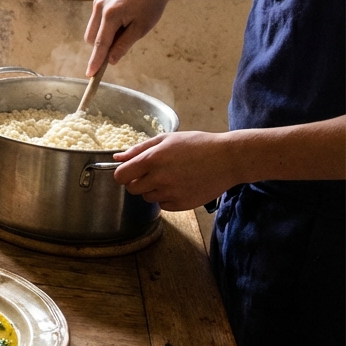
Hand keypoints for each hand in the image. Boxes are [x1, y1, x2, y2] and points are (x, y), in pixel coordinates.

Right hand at [83, 0, 175, 76]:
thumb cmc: (151, 6)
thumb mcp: (141, 29)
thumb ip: (124, 45)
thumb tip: (111, 61)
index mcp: (112, 14)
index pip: (101, 43)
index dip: (96, 60)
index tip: (90, 74)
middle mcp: (100, 7)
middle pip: (92, 39)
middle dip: (103, 47)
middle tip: (124, 41)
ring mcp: (97, 2)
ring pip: (92, 32)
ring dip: (104, 37)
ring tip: (125, 28)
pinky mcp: (98, 1)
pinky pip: (95, 23)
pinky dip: (105, 28)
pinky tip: (121, 21)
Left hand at [112, 131, 239, 210]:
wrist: (228, 159)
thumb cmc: (197, 144)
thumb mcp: (167, 139)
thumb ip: (139, 149)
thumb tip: (117, 158)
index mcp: (152, 159)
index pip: (120, 176)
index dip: (123, 174)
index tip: (130, 171)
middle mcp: (159, 178)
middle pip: (132, 189)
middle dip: (137, 182)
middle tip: (152, 173)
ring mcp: (171, 193)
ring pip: (147, 197)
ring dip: (153, 190)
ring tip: (171, 177)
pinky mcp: (183, 204)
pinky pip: (163, 205)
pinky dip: (167, 198)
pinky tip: (179, 186)